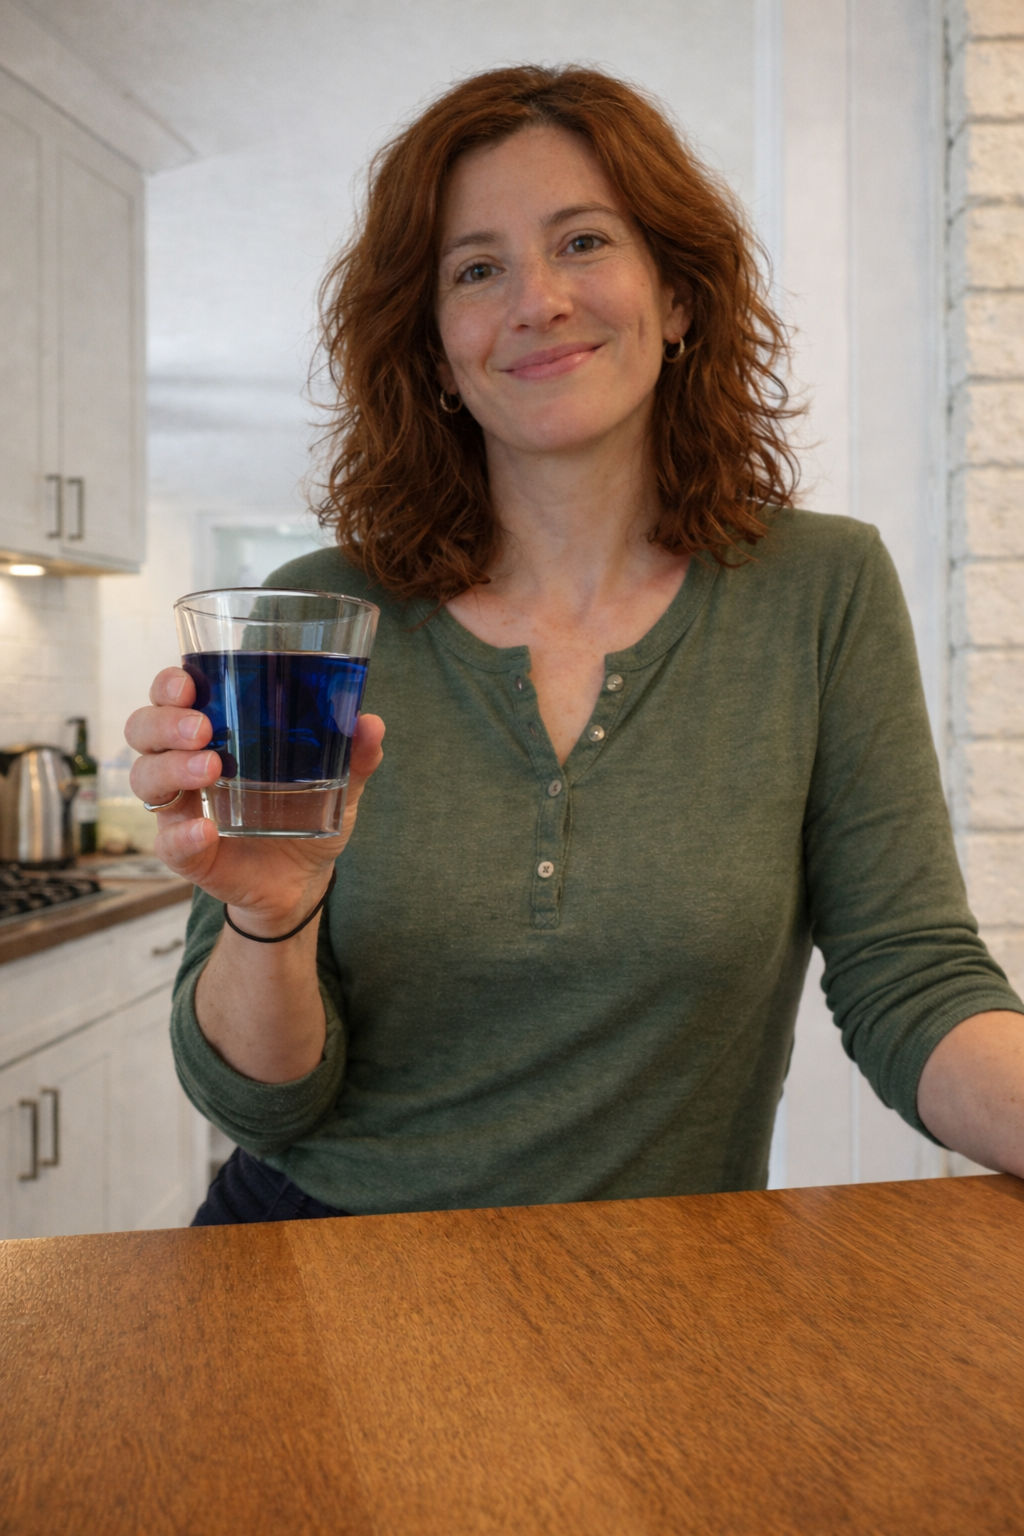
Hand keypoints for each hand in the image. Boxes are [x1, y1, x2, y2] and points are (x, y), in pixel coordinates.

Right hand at [125, 667, 384, 931]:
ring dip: (172, 768)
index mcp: (214, 735)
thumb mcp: (337, 783)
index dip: (168, 685)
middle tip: (203, 729)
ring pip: (145, 780)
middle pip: (143, 730)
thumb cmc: (306, 815)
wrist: (303, 880)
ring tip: (212, 769)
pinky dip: (183, 835)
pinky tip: (207, 830)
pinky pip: (168, 843)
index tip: (187, 682)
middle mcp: (185, 766)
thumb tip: (371, 723)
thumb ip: (354, 755)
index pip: (171, 698)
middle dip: (165, 723)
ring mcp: (181, 810)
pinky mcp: (188, 854)